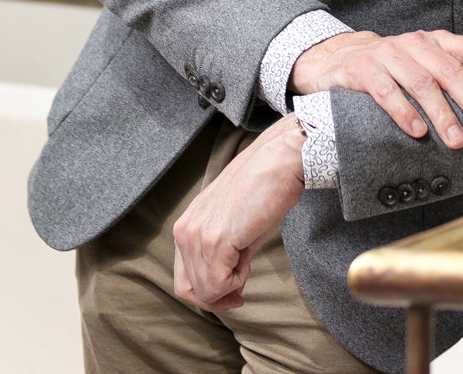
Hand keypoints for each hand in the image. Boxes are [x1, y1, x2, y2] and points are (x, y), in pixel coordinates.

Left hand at [172, 114, 304, 313]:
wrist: (279, 164)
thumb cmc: (263, 192)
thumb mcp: (235, 230)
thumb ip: (222, 259)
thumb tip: (226, 291)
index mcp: (186, 225)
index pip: (183, 279)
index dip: (207, 294)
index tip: (232, 293)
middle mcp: (184, 231)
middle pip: (188, 290)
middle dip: (216, 298)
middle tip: (239, 294)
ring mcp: (196, 235)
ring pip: (204, 291)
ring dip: (230, 286)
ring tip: (247, 262)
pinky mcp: (214, 240)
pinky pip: (218, 284)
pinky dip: (237, 282)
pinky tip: (248, 259)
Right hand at [290, 28, 462, 150]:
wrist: (341, 59)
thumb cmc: (396, 69)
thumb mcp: (425, 66)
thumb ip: (453, 79)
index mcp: (436, 42)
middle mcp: (415, 43)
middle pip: (448, 69)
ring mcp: (388, 54)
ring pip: (421, 82)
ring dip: (442, 113)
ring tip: (457, 140)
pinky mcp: (363, 70)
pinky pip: (386, 91)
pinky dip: (404, 112)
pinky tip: (418, 131)